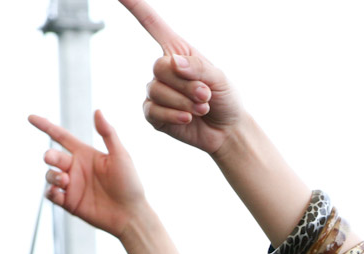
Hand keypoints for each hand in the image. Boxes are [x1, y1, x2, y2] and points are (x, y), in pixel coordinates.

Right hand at [28, 111, 147, 237]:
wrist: (131, 214)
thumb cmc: (130, 184)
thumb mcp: (120, 156)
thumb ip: (108, 133)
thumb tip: (97, 110)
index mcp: (86, 154)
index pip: (61, 136)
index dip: (45, 126)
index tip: (30, 118)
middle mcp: (76, 168)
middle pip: (53, 156)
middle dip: (49, 156)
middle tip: (52, 159)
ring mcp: (72, 186)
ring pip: (50, 175)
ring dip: (53, 176)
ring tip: (65, 181)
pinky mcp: (70, 203)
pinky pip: (51, 194)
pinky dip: (51, 192)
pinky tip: (60, 193)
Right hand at [118, 0, 245, 154]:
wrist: (227, 130)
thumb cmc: (226, 99)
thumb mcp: (220, 79)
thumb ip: (199, 68)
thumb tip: (174, 62)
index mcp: (179, 52)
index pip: (152, 24)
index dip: (136, 7)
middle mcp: (164, 69)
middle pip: (159, 67)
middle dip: (186, 84)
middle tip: (205, 95)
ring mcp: (157, 91)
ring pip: (157, 91)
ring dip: (184, 102)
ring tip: (202, 108)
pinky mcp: (153, 114)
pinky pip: (153, 111)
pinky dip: (173, 115)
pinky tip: (188, 118)